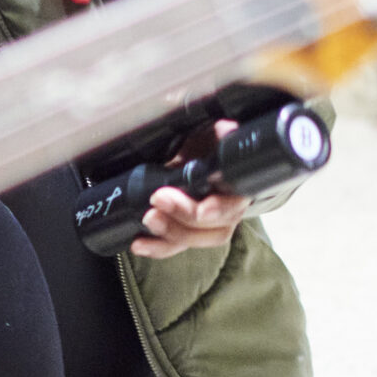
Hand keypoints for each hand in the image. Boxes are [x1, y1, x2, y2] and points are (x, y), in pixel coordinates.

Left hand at [129, 119, 251, 260]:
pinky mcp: (188, 235)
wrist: (196, 158)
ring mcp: (209, 227)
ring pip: (195, 240)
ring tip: (148, 219)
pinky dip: (156, 247)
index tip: (202, 209)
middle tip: (159, 200)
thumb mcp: (210, 135)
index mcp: (237, 188)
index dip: (218, 209)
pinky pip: (175, 247)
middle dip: (185, 216)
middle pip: (215, 228)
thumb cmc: (205, 147)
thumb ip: (219, 133)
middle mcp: (229, 212)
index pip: (234, 204)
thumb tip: (225, 128)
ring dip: (170, 232)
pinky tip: (139, 243)